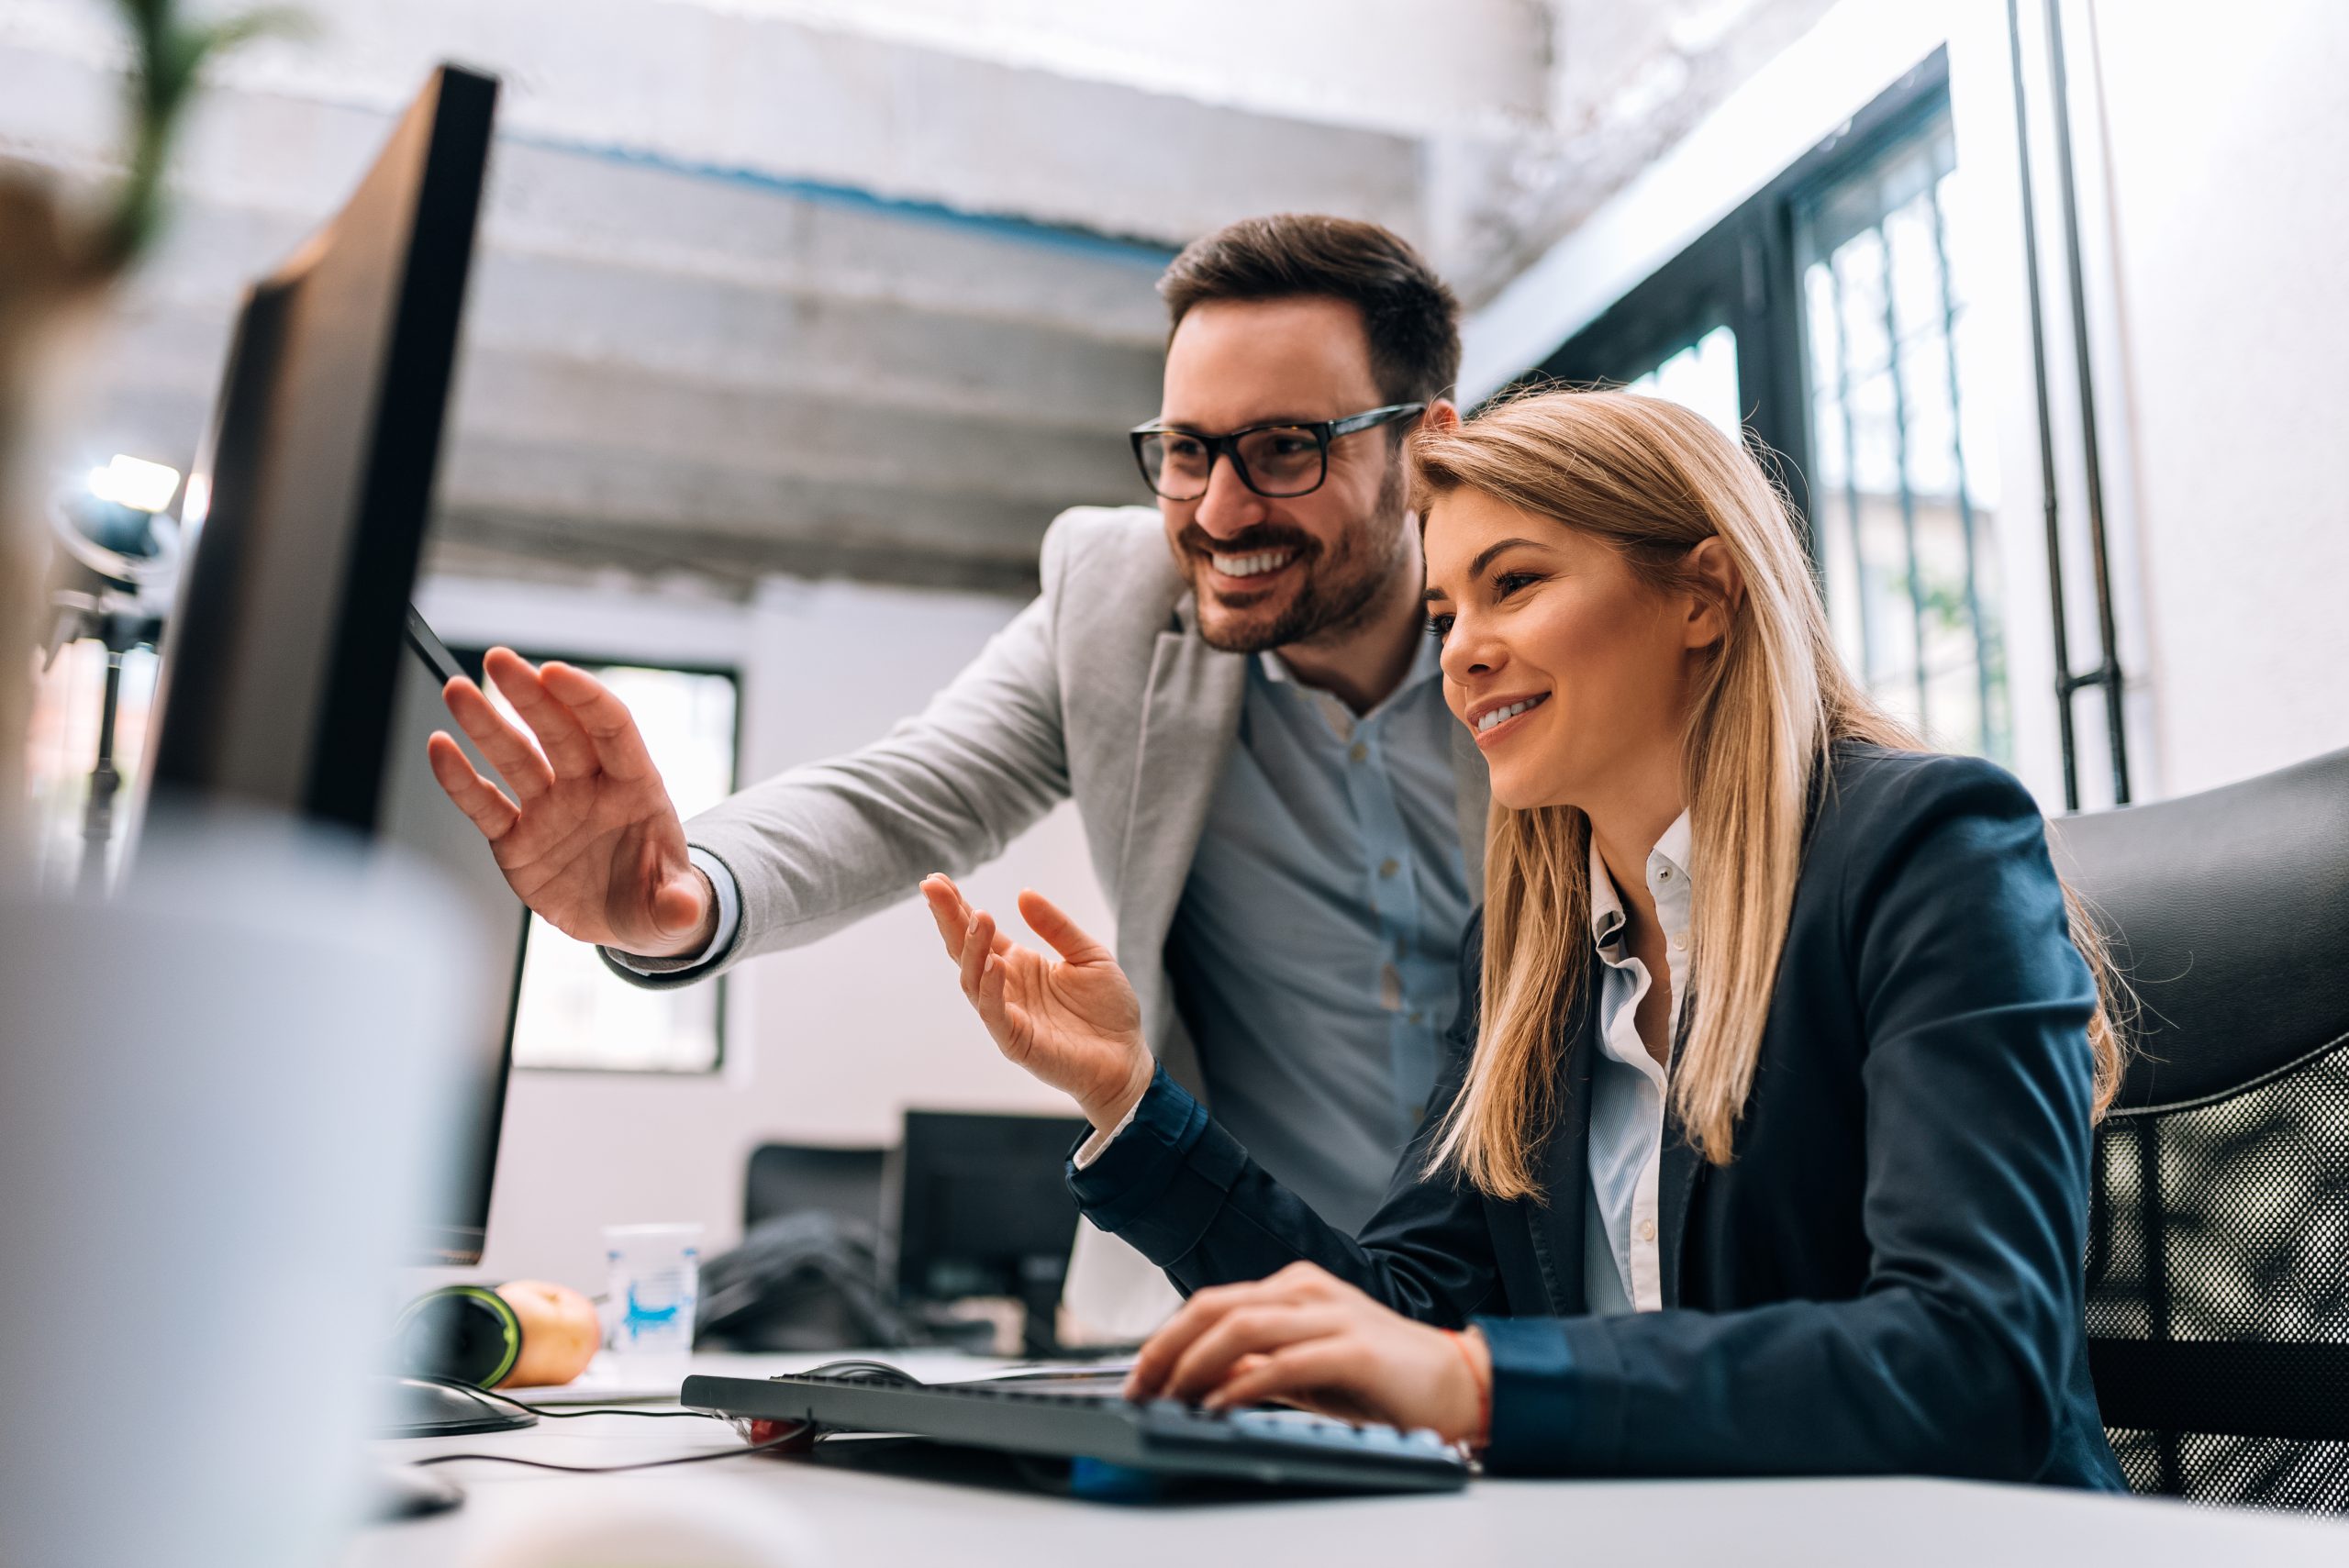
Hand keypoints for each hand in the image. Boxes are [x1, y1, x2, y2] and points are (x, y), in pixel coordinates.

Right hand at [425, 647, 713, 956]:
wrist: (627, 923)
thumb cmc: (657, 899)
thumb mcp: (674, 909)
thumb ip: (677, 905)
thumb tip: (685, 912)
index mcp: (636, 787)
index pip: (612, 729)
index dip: (585, 699)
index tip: (555, 672)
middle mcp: (588, 788)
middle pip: (558, 731)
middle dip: (529, 694)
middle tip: (498, 659)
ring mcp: (549, 810)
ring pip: (515, 758)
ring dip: (485, 724)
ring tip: (457, 689)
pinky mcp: (516, 840)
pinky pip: (486, 805)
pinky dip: (461, 780)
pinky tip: (439, 748)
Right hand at [918, 874, 1151, 1131]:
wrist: (1127, 1058)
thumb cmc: (1108, 1009)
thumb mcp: (1088, 955)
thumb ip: (1057, 927)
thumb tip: (1023, 893)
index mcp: (1018, 965)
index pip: (979, 933)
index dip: (957, 907)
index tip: (937, 880)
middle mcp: (1005, 987)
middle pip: (965, 950)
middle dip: (948, 918)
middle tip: (933, 888)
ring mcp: (1007, 1015)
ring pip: (973, 980)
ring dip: (972, 948)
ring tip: (980, 916)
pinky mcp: (1015, 1041)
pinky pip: (994, 1014)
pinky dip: (990, 988)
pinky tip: (994, 963)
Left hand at [1123, 1262, 1489, 1443]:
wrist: (1456, 1383)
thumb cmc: (1380, 1379)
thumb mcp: (1303, 1370)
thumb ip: (1255, 1368)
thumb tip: (1199, 1381)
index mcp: (1293, 1289)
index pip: (1210, 1305)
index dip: (1165, 1341)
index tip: (1138, 1379)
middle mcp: (1306, 1292)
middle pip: (1214, 1307)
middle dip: (1166, 1349)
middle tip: (1138, 1390)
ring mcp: (1331, 1315)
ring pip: (1240, 1326)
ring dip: (1195, 1366)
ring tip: (1172, 1399)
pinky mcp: (1353, 1349)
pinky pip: (1284, 1362)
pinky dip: (1243, 1386)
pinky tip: (1219, 1408)